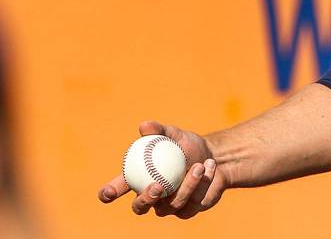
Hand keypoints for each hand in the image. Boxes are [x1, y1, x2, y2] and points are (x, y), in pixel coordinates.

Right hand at [97, 121, 226, 218]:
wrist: (215, 155)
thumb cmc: (187, 146)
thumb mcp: (175, 135)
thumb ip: (160, 131)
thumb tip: (144, 126)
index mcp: (140, 180)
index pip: (118, 189)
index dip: (109, 193)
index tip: (108, 193)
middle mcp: (152, 197)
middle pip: (140, 207)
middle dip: (146, 199)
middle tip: (157, 185)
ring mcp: (170, 207)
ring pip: (172, 205)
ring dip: (187, 185)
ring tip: (198, 166)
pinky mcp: (190, 210)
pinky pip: (194, 202)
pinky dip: (203, 183)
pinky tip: (210, 166)